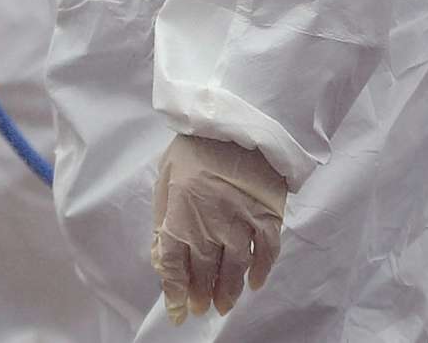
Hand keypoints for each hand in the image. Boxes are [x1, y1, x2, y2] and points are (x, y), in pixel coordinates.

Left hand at [149, 133, 285, 322]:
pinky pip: (266, 252)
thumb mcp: (166, 174)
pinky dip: (260, 271)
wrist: (238, 117)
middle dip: (201, 294)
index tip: (177, 309)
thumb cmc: (196, 143)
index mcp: (180, 215)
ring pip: (235, 269)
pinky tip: (253, 283)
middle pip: (203, 271)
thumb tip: (160, 254)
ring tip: (223, 305)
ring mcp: (241, 223)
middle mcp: (210, 226)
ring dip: (228, 291)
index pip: (174, 265)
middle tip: (201, 307)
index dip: (175, 291)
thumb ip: (162, 216)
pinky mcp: (267, 215)